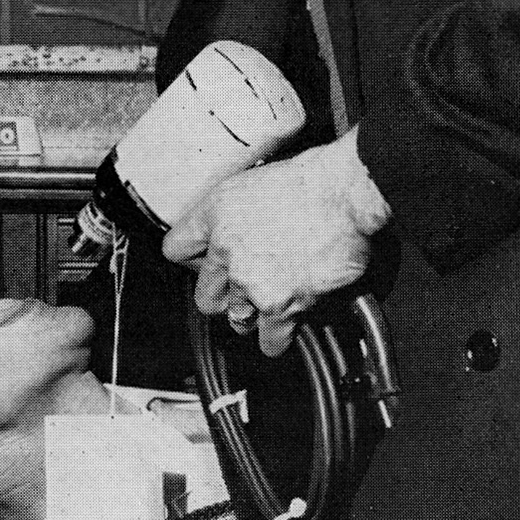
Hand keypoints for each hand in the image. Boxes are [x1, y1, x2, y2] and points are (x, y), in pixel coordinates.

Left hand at [162, 127, 390, 355]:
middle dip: (225, 296)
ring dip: (254, 315)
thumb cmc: (311, 179)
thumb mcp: (257, 181)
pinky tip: (291, 319)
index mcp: (215, 212)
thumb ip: (235, 212)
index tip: (209, 263)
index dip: (194, 260)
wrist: (343, 193)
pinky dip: (280, 336)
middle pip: (205, 297)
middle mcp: (225, 249)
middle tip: (248, 287)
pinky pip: (270, 341)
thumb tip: (237, 230)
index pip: (175, 249)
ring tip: (275, 299)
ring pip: (237, 320)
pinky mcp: (279, 305)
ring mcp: (250, 281)